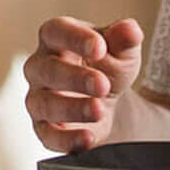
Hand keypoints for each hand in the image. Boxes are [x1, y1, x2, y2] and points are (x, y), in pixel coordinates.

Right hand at [24, 15, 142, 152]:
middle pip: (48, 70)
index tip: (100, 48)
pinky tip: (88, 137)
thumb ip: (125, 39)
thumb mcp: (121, 50)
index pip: (57, 32)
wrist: (106, 98)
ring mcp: (38, 98)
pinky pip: (48, 135)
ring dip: (72, 109)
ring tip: (99, 110)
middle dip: (75, 78)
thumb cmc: (105, 65)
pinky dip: (67, 140)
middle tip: (102, 84)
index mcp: (55, 38)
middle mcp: (40, 67)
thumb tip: (130, 30)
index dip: (76, 39)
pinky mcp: (43, 128)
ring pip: (45, 104)